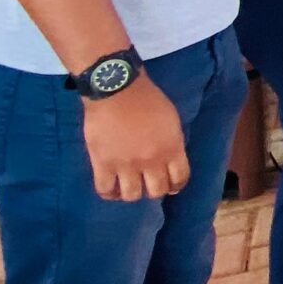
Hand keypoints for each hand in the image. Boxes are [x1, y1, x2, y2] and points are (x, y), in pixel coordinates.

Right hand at [82, 79, 188, 201]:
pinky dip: (109, 193)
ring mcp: (126, 165)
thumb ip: (172, 142)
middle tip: (148, 183)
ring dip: (132, 192)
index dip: (176, 185)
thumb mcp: (171, 120)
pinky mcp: (103, 163)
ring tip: (129, 185)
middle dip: (155, 189)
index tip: (171, 185)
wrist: (117, 88)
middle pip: (157, 191)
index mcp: (171, 148)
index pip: (180, 179)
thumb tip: (170, 159)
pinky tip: (111, 188)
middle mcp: (151, 161)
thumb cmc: (146, 98)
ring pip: (132, 195)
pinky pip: (105, 190)